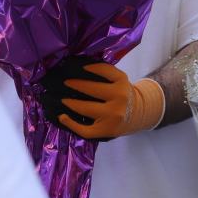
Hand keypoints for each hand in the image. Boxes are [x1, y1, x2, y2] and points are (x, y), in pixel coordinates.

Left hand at [39, 56, 164, 140]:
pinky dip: (70, 123)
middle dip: (74, 85)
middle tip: (63, 82)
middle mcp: (119, 98)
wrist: (137, 114)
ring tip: (61, 98)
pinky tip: (62, 117)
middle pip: (92, 89)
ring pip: (86, 109)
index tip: (76, 67)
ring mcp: (113, 116)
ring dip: (70, 102)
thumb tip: (75, 67)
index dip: (89, 68)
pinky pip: (85, 129)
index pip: (103, 70)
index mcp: (122, 82)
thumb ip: (104, 73)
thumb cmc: (121, 94)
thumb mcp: (119, 80)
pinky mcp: (106, 130)